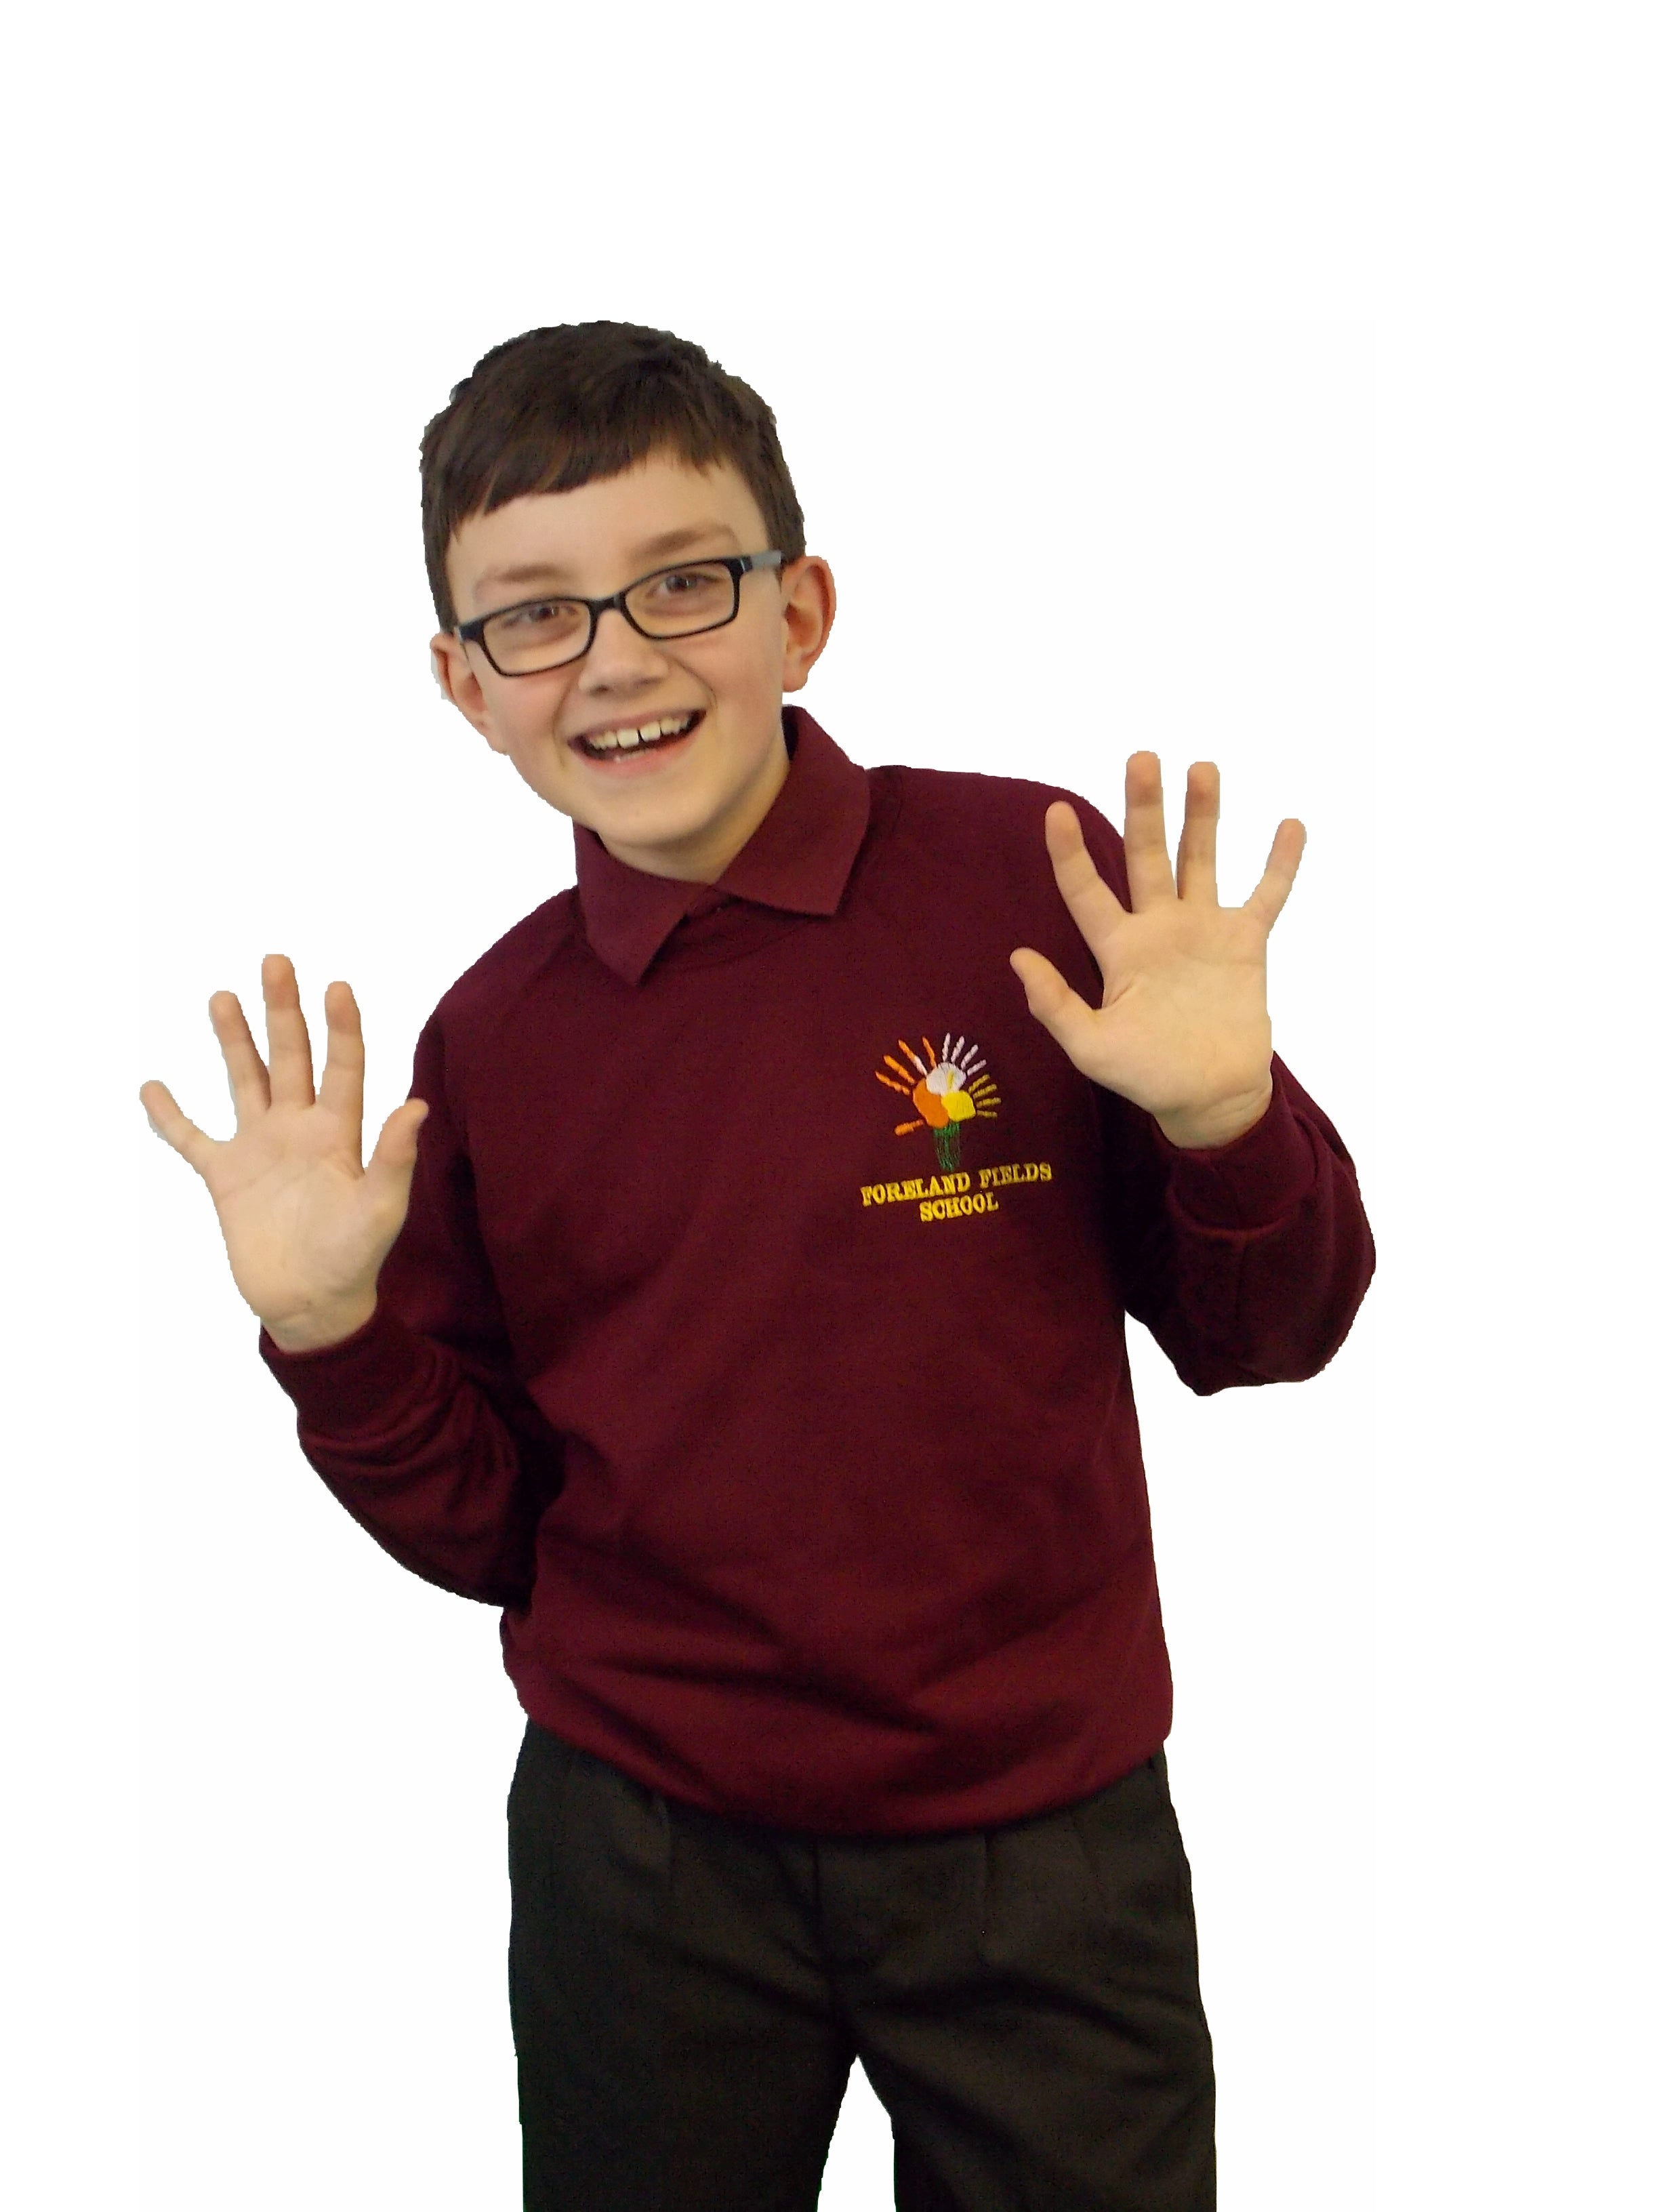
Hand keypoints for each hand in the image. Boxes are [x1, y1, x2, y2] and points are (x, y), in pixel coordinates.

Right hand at [139, 954, 427, 1348]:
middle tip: (276, 961)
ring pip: (245, 1081)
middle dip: (283, 1011)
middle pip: (291, 1058)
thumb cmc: (355, 1261)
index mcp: (339, 1134)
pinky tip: (152, 1086)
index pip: (343, 1067)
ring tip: (223, 996)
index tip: (336, 985)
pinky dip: (170, 1116)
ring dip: (234, 1041)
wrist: (312, 1306)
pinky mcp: (225, 1178)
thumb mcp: (381, 1210)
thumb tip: (418, 1105)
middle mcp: (299, 1130)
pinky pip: (191, 1139)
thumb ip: (395, 1158)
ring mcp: (260, 1150)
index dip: (341, 1028)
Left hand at [1010, 754, 1304, 1148]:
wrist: (1210, 1098)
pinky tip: (1290, 823)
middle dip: (1143, 807)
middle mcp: (1158, 928)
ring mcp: (1203, 931)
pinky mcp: (1246, 943)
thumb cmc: (1146, 1077)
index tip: (1056, 811)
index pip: (1086, 890)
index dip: (1070, 853)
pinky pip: (1266, 894)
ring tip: (1201, 767)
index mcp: (1118, 949)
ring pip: (1201, 859)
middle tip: (1140, 757)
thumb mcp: (1091, 1048)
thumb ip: (1055, 1005)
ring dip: (1202, 814)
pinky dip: (1280, 862)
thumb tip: (1017, 957)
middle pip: (1146, 855)